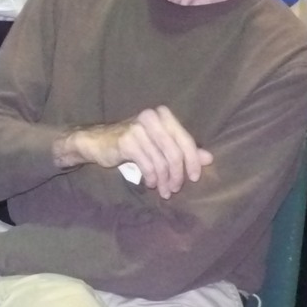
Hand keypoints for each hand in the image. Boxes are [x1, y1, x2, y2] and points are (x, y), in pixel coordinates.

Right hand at [72, 106, 212, 198]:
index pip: (186, 140)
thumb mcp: (160, 144)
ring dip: (165, 181)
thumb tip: (209, 158)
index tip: (195, 178)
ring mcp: (138, 129)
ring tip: (164, 191)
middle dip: (178, 175)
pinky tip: (149, 183)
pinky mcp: (127, 141)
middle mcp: (152, 118)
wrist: (97, 141)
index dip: (193, 161)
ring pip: (162, 162)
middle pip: (175, 153)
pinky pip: (147, 165)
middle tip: (176, 189)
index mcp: (163, 115)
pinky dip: (151, 178)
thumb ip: (183, 149)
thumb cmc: (133, 142)